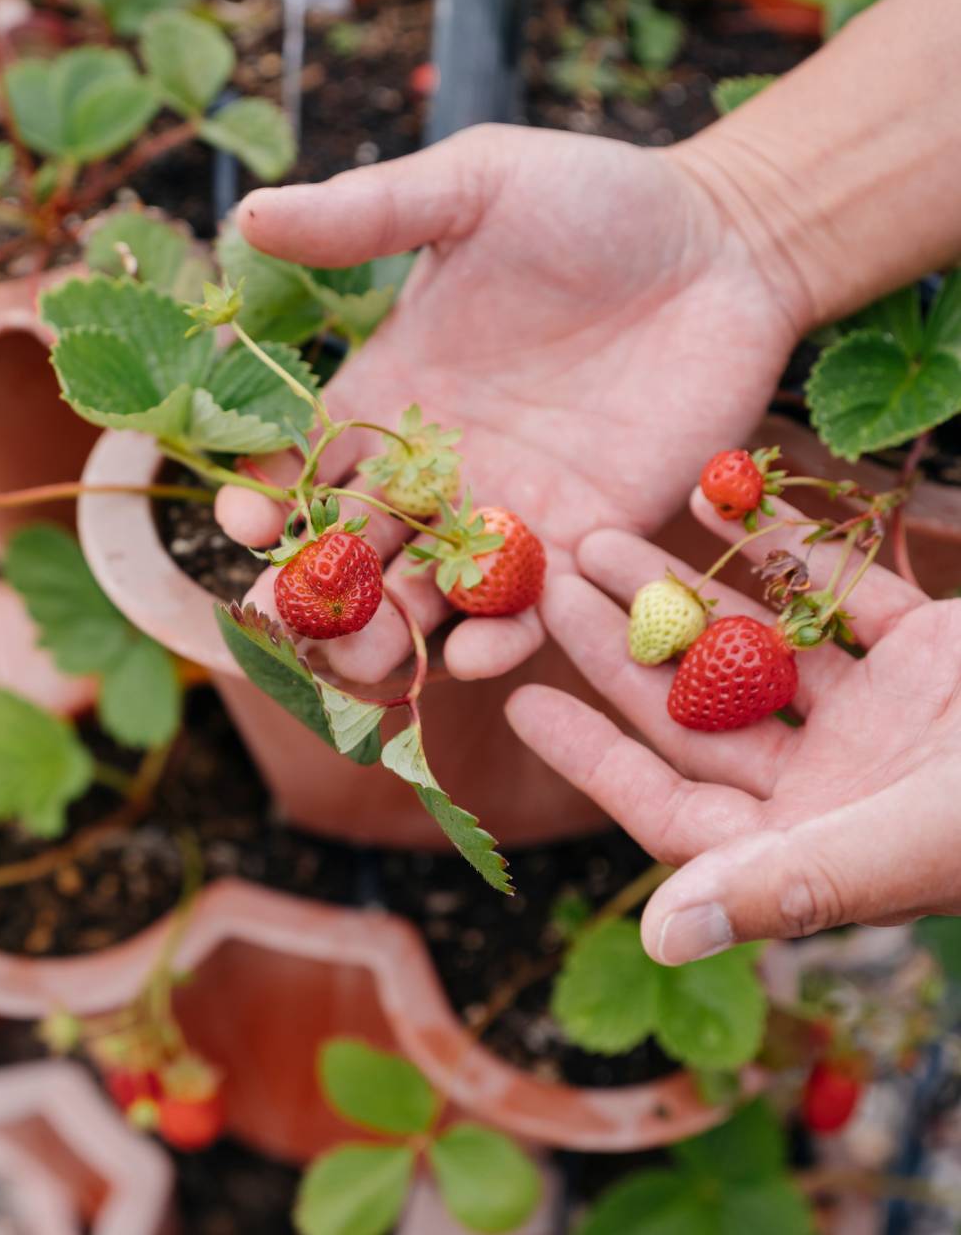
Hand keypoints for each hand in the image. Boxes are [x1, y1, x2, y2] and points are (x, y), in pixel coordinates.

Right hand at [217, 123, 805, 684]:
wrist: (725, 247)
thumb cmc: (595, 200)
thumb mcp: (473, 187)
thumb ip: (366, 214)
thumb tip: (247, 215)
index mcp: (387, 392)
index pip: (303, 464)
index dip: (265, 499)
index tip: (246, 522)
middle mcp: (433, 467)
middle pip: (351, 552)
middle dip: (314, 592)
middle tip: (289, 616)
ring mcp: (505, 513)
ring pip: (424, 601)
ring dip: (388, 637)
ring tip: (365, 656)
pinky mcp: (582, 543)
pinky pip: (527, 613)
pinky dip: (497, 642)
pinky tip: (475, 652)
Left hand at [507, 488, 959, 962]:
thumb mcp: (924, 838)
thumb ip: (796, 884)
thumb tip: (657, 933)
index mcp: (825, 848)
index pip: (674, 808)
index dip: (593, 758)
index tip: (513, 701)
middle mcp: (842, 785)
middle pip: (698, 712)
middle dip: (619, 650)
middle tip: (541, 588)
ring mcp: (888, 717)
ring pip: (755, 648)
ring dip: (681, 593)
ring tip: (600, 537)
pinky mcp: (939, 656)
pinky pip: (844, 595)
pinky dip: (786, 552)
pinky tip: (717, 498)